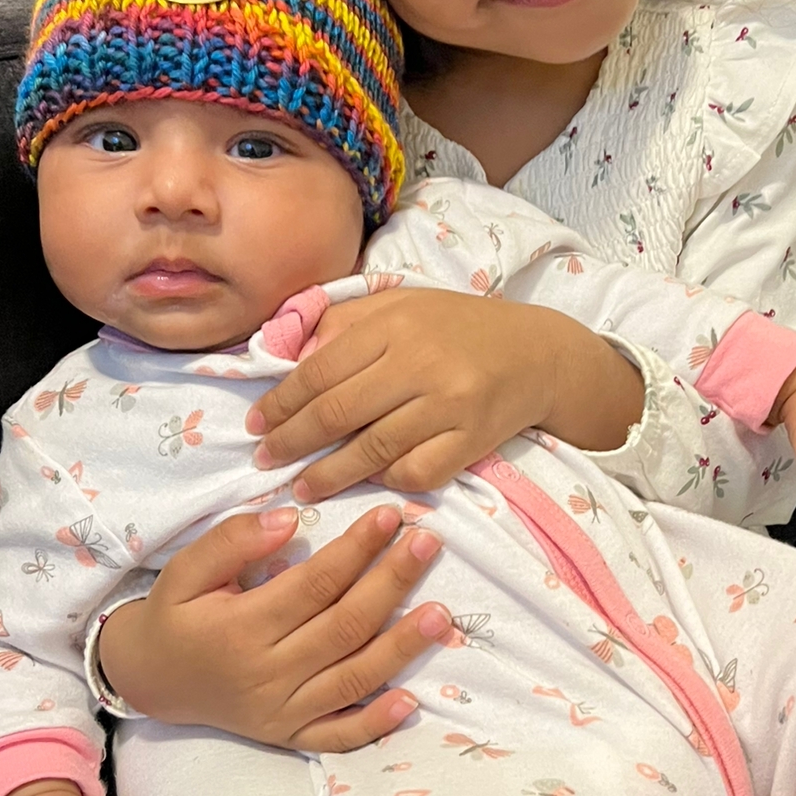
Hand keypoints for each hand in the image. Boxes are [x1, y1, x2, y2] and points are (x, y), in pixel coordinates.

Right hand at [98, 502, 454, 750]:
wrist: (150, 680)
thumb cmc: (174, 616)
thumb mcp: (184, 571)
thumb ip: (231, 541)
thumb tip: (290, 519)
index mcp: (240, 629)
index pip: (314, 585)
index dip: (355, 549)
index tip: (389, 516)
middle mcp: (266, 675)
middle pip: (343, 627)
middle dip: (390, 584)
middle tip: (427, 545)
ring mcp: (281, 712)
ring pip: (352, 679)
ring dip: (400, 648)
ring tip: (440, 614)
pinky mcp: (290, 735)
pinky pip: (338, 735)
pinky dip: (375, 722)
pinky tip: (410, 701)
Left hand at [244, 290, 642, 500]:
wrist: (540, 353)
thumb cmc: (458, 329)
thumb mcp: (402, 307)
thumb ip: (345, 324)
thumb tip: (287, 357)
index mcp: (396, 323)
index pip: (321, 369)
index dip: (281, 402)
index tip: (256, 423)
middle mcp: (421, 362)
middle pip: (339, 412)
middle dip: (292, 441)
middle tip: (265, 460)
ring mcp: (450, 404)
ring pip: (373, 449)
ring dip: (328, 475)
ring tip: (300, 488)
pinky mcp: (473, 440)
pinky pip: (417, 471)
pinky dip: (387, 481)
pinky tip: (367, 484)